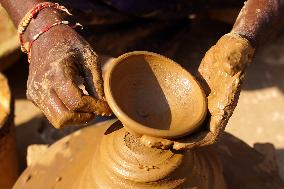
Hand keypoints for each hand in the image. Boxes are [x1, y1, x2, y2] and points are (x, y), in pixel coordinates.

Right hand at [26, 24, 111, 127]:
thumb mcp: (89, 58)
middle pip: (64, 118)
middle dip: (84, 117)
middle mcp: (42, 85)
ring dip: (75, 119)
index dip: (95, 108)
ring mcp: (35, 93)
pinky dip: (66, 113)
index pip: (77, 102)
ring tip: (87, 106)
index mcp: (57, 73)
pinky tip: (75, 101)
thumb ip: (96, 82)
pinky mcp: (33, 97)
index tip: (107, 107)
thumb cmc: (70, 45)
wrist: (44, 37)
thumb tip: (105, 105)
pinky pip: (52, 114)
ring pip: (57, 121)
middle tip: (96, 109)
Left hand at [140, 33, 254, 149]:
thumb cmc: (235, 52)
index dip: (193, 143)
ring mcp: (203, 106)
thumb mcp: (236, 54)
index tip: (175, 146)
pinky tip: (152, 122)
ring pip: (185, 128)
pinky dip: (170, 123)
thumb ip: (233, 61)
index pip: (210, 135)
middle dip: (173, 142)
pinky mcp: (194, 99)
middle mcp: (213, 111)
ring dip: (168, 135)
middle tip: (150, 142)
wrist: (230, 49)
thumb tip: (229, 65)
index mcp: (223, 107)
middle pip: (193, 136)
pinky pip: (182, 116)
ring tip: (147, 137)